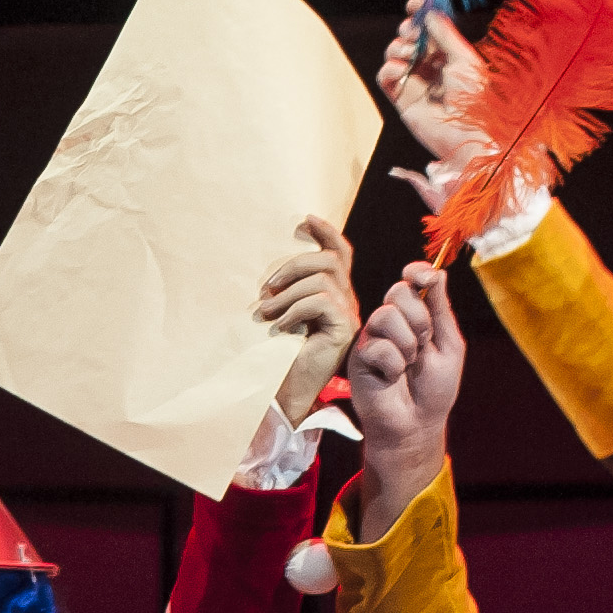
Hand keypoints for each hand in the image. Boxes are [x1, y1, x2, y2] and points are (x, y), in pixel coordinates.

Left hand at [261, 216, 362, 424]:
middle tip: (266, 289)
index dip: (326, 232)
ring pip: (322, 280)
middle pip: (330, 260)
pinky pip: (320, 302)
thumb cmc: (276, 356)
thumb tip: (270, 272)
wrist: (285, 393)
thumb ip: (285, 291)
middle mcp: (346, 300)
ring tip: (264, 312)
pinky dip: (294, 310)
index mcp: (334, 294)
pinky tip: (278, 328)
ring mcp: (348, 315)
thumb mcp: (279, 314)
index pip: (339, 253)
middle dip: (294, 265)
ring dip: (286, 293)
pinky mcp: (343, 329)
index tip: (304, 220)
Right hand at [347, 263, 466, 541]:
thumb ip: (440, 309)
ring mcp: (371, 338)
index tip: (423, 276)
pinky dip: (392, 366)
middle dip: (420, 320)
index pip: (411, 280)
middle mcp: (390, 322)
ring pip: (386, 316)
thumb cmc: (434, 387)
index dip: (418, 272)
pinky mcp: (357, 357)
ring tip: (406, 366)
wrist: (415, 423)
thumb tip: (435, 273)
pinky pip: (378, 346)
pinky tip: (390, 378)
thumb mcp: (448, 343)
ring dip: (407, 345)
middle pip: (399, 292)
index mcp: (413, 315)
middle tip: (422, 347)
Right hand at [378, 0, 486, 187]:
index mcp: (450, 52)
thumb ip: (445, 33)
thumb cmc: (472, 96)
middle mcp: (431, 64)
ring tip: (408, 55)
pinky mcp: (401, 97)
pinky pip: (386, 76)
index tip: (415, 3)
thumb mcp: (464, 57)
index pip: (431, 28)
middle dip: (407, 29)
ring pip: (395, 54)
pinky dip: (389, 69)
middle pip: (410, 37)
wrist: (464, 132)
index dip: (421, 13)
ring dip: (397, 48)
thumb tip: (429, 13)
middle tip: (411, 31)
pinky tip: (400, 70)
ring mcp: (415, 80)